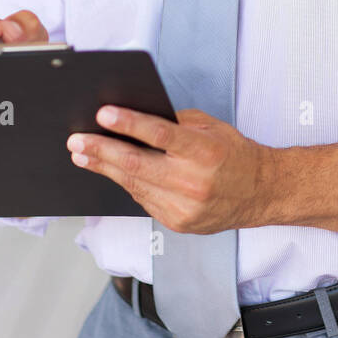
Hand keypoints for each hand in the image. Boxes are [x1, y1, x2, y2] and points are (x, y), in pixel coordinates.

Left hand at [65, 106, 275, 233]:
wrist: (260, 193)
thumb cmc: (234, 155)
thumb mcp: (211, 128)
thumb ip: (176, 123)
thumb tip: (135, 118)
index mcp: (205, 152)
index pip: (160, 135)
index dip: (129, 124)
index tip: (103, 115)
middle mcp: (193, 182)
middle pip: (137, 165)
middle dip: (101, 151)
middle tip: (77, 141)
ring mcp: (184, 207)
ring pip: (133, 185)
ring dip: (104, 168)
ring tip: (82, 155)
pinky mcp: (176, 223)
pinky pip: (142, 199)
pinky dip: (125, 183)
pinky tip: (110, 172)